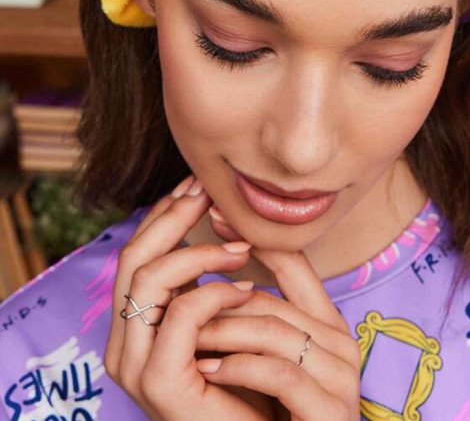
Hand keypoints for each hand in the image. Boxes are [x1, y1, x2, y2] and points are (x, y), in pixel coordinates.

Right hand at [104, 174, 276, 420]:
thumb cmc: (249, 380)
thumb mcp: (225, 317)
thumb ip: (211, 278)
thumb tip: (217, 215)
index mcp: (135, 326)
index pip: (136, 255)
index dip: (163, 213)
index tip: (197, 184)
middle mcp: (123, 343)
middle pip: (132, 258)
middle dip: (171, 216)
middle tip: (208, 191)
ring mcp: (135, 365)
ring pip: (149, 278)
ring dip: (199, 252)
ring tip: (240, 249)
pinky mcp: (158, 382)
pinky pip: (182, 313)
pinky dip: (215, 291)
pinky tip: (246, 288)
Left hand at [197, 205, 362, 420]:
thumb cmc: (282, 417)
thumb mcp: (271, 359)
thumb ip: (256, 315)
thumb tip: (219, 261)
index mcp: (328, 324)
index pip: (295, 264)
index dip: (251, 238)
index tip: (213, 217)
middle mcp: (340, 344)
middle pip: (272, 301)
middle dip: (218, 300)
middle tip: (176, 301)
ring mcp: (340, 377)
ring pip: (273, 332)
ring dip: (221, 334)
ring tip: (186, 344)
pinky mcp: (330, 411)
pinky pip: (280, 373)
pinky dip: (240, 368)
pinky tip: (209, 372)